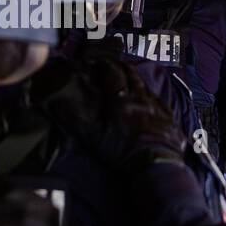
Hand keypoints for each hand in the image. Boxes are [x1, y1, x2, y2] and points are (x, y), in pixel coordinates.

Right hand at [41, 55, 186, 175]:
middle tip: (115, 63)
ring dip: (137, 78)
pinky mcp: (169, 117)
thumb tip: (56, 103)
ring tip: (131, 76)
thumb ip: (76, 119)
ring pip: (146, 86)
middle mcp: (140, 99)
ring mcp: (157, 107)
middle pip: (131, 76)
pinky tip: (150, 97)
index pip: (112, 76)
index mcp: (120, 101)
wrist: (156, 165)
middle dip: (122, 66)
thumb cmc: (122, 152)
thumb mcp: (94, 138)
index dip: (104, 65)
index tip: (98, 60)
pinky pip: (160, 99)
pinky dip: (152, 94)